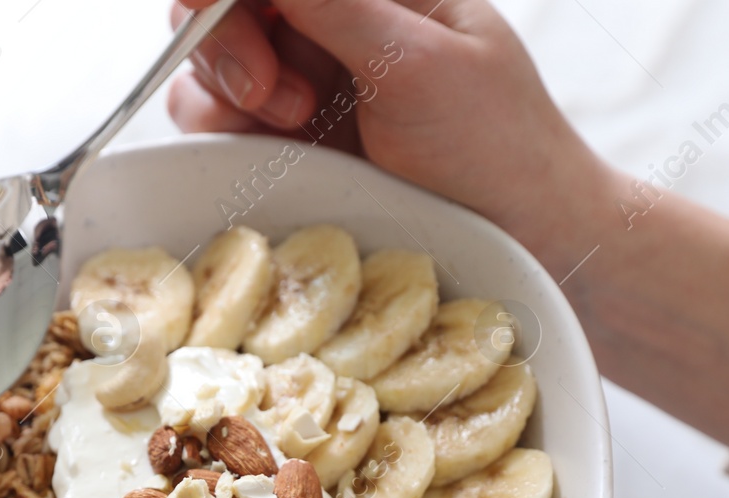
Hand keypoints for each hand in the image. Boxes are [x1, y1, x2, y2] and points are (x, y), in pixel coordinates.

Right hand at [167, 0, 604, 251]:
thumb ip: (333, 0)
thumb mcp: (415, 59)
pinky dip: (228, 134)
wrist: (521, 242)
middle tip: (270, 92)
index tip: (214, 8)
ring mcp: (304, 80)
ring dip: (230, 92)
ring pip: (208, 63)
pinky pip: (219, 122)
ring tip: (300, 124)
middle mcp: (329, 21)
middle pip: (219, 5)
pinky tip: (286, 152)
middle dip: (224, 37)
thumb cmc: (494, 145)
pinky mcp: (287, 144)